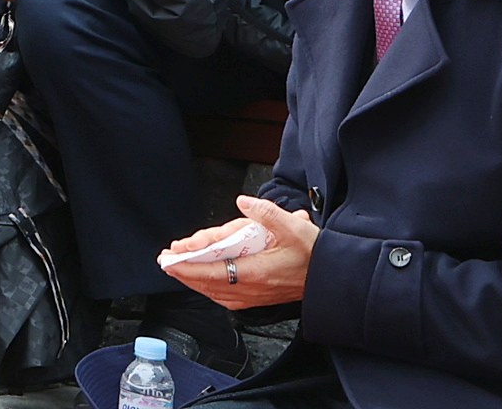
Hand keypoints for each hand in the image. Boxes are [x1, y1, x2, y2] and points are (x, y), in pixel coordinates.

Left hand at [158, 195, 316, 310]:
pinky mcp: (262, 298)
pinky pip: (229, 298)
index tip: (171, 261)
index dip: (189, 267)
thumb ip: (266, 212)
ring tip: (179, 270)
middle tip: (166, 263)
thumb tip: (243, 202)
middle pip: (210, 285)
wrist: (335, 277)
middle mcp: (254, 288)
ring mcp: (258, 296)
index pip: (214, 272)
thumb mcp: (294, 226)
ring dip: (196, 282)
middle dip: (186, 274)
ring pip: (218, 293)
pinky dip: (212, 290)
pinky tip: (205, 283)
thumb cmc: (315, 252)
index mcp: (257, 272)